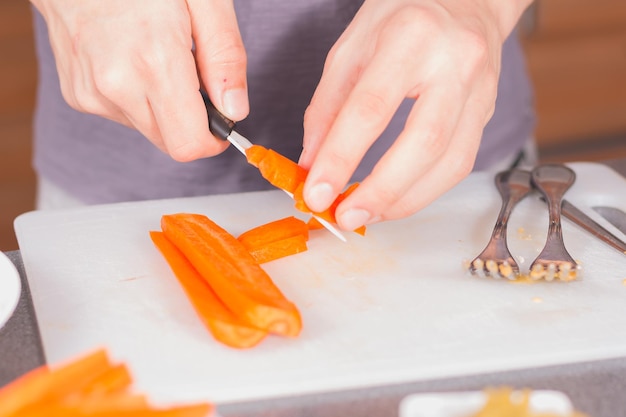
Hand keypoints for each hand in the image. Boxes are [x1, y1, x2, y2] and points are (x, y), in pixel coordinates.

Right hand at [30, 0, 248, 160]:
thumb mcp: (204, 0)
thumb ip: (225, 57)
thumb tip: (235, 110)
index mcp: (153, 61)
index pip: (188, 143)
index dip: (213, 140)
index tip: (222, 122)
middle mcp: (116, 84)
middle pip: (170, 143)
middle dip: (190, 120)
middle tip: (191, 75)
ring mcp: (91, 92)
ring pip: (148, 129)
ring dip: (163, 107)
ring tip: (156, 57)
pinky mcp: (77, 94)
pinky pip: (123, 115)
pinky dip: (138, 97)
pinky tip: (132, 59)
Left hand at [299, 0, 532, 229]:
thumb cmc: (403, 17)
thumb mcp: (352, 47)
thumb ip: (327, 106)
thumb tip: (312, 163)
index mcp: (412, 35)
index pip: (372, 108)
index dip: (341, 157)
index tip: (316, 193)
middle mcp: (456, 62)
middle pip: (423, 143)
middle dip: (380, 191)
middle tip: (345, 218)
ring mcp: (479, 90)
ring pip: (450, 163)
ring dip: (403, 201)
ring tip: (367, 216)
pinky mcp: (487, 113)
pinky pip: (460, 165)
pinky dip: (424, 192)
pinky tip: (395, 201)